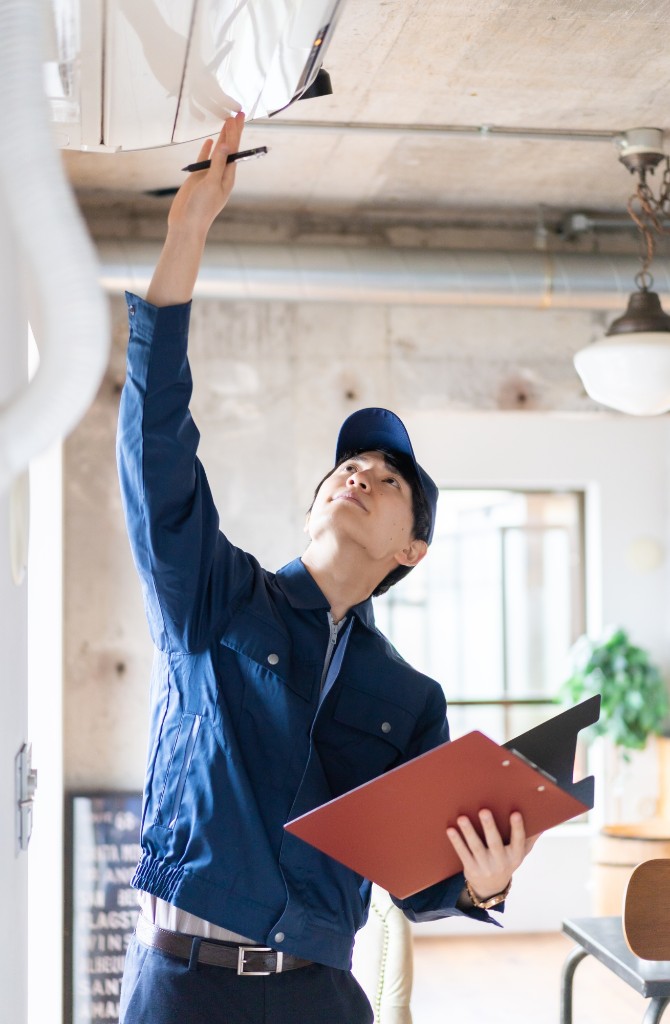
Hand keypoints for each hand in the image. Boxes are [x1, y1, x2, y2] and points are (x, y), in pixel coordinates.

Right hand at [167, 112, 244, 234]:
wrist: (186, 224)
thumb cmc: (201, 208)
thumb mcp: (211, 184)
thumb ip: (217, 164)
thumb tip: (224, 144)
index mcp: (228, 177)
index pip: (234, 150)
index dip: (235, 132)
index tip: (237, 116)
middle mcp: (220, 175)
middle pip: (228, 148)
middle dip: (233, 131)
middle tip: (237, 113)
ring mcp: (209, 176)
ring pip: (217, 152)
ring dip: (222, 137)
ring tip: (226, 122)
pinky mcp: (197, 178)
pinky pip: (204, 160)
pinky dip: (207, 150)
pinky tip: (209, 141)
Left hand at [446, 809, 538, 900]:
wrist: (491, 887)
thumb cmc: (506, 861)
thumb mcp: (520, 853)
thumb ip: (530, 838)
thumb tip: (543, 822)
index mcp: (515, 856)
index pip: (518, 841)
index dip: (517, 828)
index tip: (515, 813)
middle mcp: (501, 862)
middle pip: (495, 843)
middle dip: (489, 826)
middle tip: (484, 810)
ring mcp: (485, 867)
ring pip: (476, 848)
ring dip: (469, 832)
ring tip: (462, 818)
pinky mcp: (471, 869)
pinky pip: (463, 854)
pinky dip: (457, 842)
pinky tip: (451, 830)